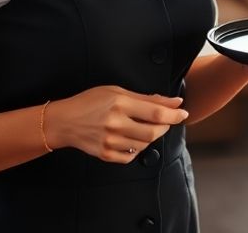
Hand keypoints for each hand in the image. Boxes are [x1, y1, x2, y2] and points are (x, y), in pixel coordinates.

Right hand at [50, 85, 188, 163]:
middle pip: (153, 132)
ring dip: (151, 137)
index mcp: (119, 104)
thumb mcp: (117, 91)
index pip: (155, 112)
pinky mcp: (106, 154)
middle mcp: (115, 124)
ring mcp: (110, 141)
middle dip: (165, 127)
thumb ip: (146, 98)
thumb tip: (172, 101)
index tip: (183, 113)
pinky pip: (131, 156)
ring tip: (144, 127)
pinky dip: (137, 148)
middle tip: (165, 121)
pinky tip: (132, 139)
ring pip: (144, 145)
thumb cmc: (89, 102)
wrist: (64, 121)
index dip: (174, 114)